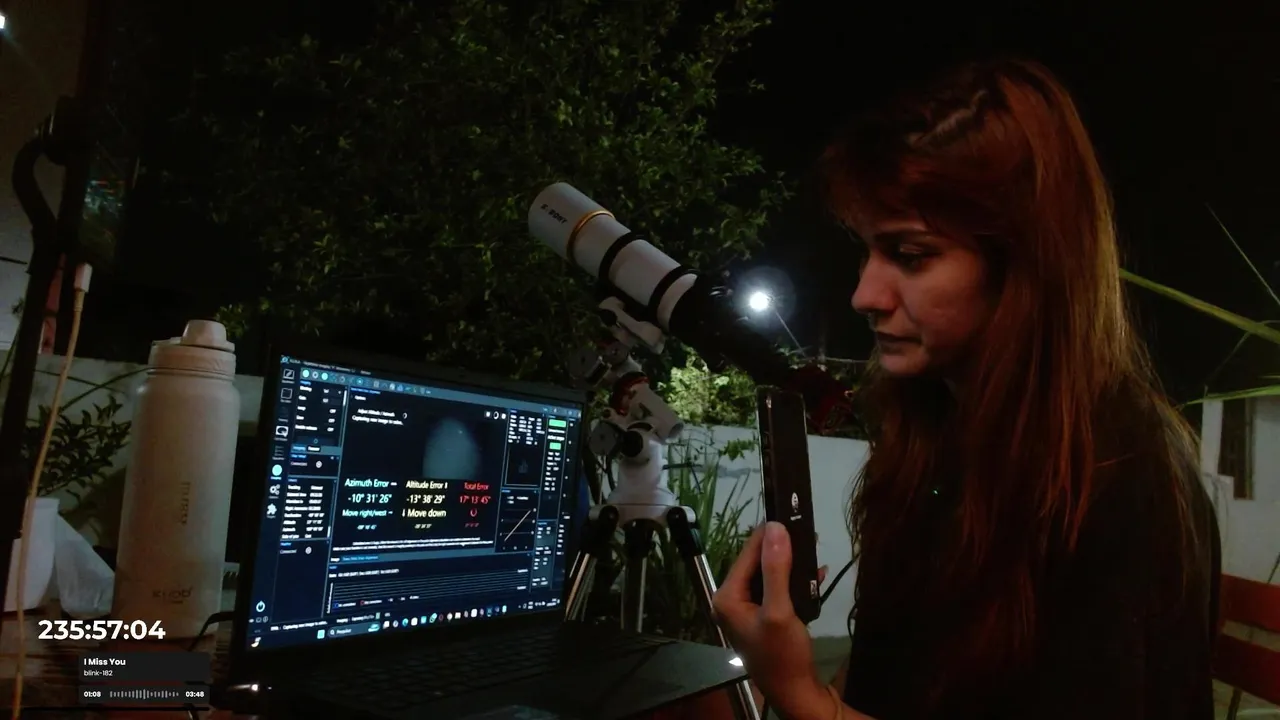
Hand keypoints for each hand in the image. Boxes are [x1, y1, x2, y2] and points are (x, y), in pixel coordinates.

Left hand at [713, 522, 829, 719]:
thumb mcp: (780, 610)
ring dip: (790, 562)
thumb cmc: (783, 654)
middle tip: (806, 531)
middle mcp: (732, 600)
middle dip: (781, 547)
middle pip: (756, 562)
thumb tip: (775, 528)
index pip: (746, 553)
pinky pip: (777, 588)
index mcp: (727, 597)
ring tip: (812, 548)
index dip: (768, 534)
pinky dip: (795, 580)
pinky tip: (815, 573)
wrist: (796, 692)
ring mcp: (748, 609)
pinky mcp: (764, 616)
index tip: (789, 513)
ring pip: (768, 574)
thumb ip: (776, 569)